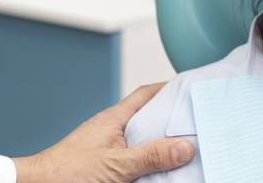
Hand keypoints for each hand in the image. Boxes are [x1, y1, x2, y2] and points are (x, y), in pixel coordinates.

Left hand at [13, 83, 194, 182]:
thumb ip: (150, 155)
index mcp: (114, 119)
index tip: (190, 89)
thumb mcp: (117, 165)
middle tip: (195, 124)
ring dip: (159, 144)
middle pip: (147, 117)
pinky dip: (147, 161)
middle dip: (170, 120)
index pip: (146, 94)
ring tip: (183, 150)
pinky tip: (158, 171)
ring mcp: (107, 146)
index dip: (169, 88)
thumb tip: (184, 147)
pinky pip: (132, 157)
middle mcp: (112, 129)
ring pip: (141, 139)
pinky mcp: (104, 163)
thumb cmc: (67, 172)